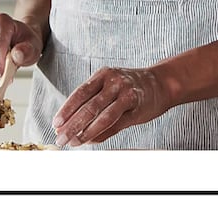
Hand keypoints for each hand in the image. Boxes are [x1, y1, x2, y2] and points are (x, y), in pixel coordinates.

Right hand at [0, 13, 43, 85]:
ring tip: (2, 66)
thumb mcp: (33, 45)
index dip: (1, 63)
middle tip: (9, 66)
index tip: (7, 72)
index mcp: (0, 20)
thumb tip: (17, 56)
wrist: (19, 40)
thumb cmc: (25, 41)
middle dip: (0, 69)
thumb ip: (27, 50)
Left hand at [53, 66, 171, 147]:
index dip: (66, 110)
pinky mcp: (137, 107)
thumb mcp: (110, 86)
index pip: (80, 93)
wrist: (161, 83)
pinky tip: (91, 140)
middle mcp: (114, 82)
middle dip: (72, 125)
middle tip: (61, 138)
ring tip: (74, 142)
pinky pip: (116, 124)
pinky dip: (102, 134)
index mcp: (104, 74)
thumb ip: (93, 101)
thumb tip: (71, 125)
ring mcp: (127, 94)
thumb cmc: (131, 87)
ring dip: (86, 132)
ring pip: (102, 117)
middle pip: (89, 106)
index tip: (56, 124)